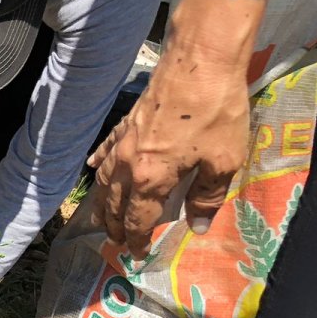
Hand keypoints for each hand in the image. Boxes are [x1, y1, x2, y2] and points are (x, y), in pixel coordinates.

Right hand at [87, 61, 248, 258]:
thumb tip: (198, 227)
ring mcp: (123, 142)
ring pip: (104, 181)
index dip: (137, 240)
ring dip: (101, 203)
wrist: (199, 63)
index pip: (138, 219)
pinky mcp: (126, 123)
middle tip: (115, 242)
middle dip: (114, 227)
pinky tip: (92, 170)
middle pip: (115, 204)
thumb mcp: (224, 161)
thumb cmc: (216, 113)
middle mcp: (129, 164)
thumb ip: (208, 197)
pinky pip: (105, 150)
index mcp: (151, 178)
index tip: (137, 255)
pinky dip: (98, 163)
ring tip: (99, 218)